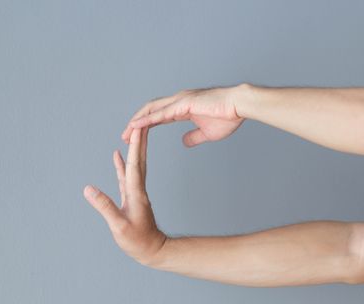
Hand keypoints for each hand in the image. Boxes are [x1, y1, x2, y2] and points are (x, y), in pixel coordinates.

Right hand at [84, 128, 166, 266]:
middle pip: (138, 159)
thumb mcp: (119, 226)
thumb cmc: (138, 242)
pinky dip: (121, 164)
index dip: (135, 146)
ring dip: (133, 148)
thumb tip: (88, 189)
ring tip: (130, 132)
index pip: (134, 165)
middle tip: (140, 121)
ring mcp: (135, 192)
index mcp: (136, 193)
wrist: (153, 250)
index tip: (138, 128)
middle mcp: (138, 189)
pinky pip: (126, 175)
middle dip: (139, 139)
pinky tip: (117, 156)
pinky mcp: (131, 197)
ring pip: (134, 165)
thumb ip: (104, 207)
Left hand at [121, 85, 245, 146]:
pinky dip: (146, 120)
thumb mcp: (207, 133)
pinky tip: (136, 126)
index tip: (135, 135)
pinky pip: (160, 113)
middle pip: (150, 111)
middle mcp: (178, 101)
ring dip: (137, 121)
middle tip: (124, 135)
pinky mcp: (183, 104)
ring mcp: (179, 101)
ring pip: (151, 110)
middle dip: (136, 123)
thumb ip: (194, 137)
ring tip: (125, 132)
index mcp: (183, 108)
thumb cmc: (228, 116)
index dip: (146, 125)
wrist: (239, 106)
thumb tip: (184, 142)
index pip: (158, 116)